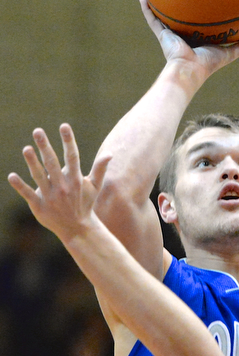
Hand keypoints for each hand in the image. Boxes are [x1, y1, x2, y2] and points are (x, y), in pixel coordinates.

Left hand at [8, 124, 111, 240]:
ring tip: (26, 148)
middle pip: (53, 163)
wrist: (77, 229)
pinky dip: (20, 186)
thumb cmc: (85, 204)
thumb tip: (110, 153)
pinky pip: (28, 194)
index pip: (72, 156)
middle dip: (45, 147)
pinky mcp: (39, 206)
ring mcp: (50, 196)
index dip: (68, 140)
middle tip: (37, 131)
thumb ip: (100, 169)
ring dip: (32, 162)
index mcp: (75, 179)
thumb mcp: (95, 187)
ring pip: (39, 176)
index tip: (64, 126)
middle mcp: (63, 186)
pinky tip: (12, 176)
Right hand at [139, 0, 238, 82]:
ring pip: (165, 17)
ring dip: (161, 5)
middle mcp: (184, 36)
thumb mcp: (230, 52)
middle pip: (182, 18)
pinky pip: (152, 19)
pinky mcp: (162, 35)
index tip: (206, 2)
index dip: (203, 15)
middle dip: (182, 7)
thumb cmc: (209, 64)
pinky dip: (146, 9)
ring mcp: (171, 35)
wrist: (189, 70)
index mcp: (198, 39)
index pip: (200, 25)